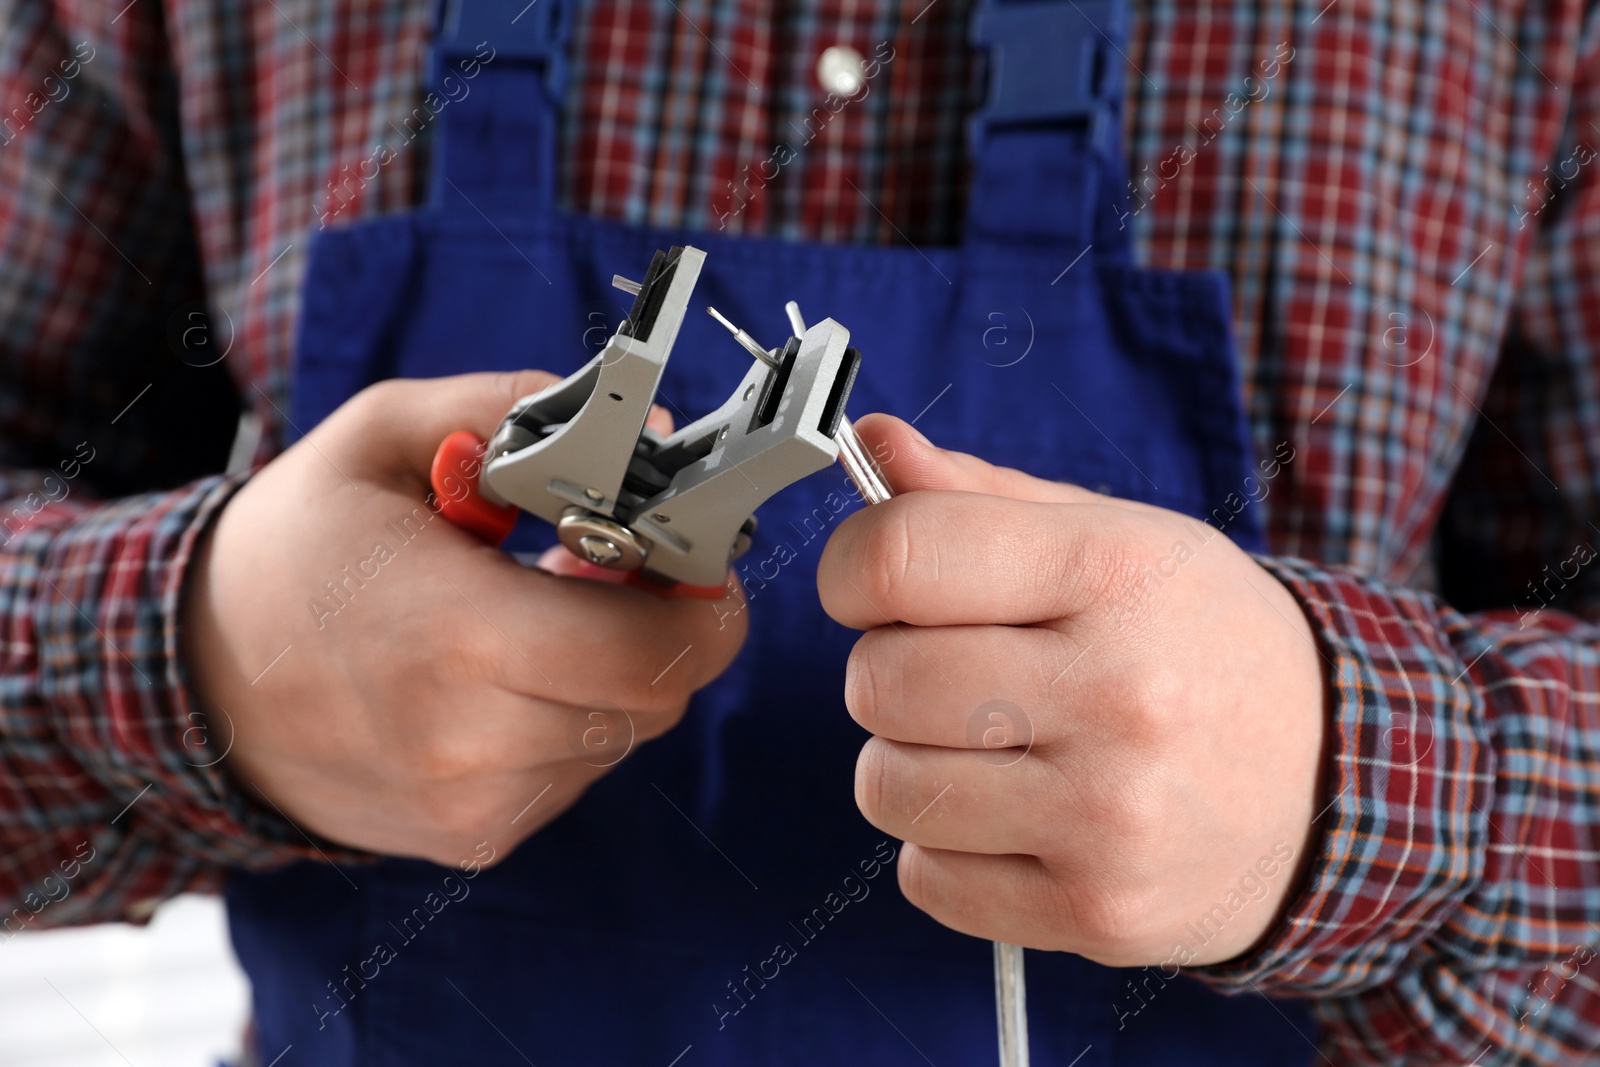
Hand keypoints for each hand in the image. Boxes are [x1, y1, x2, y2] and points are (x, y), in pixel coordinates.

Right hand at [182, 372, 745, 864]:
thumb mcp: (382, 434)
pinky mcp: (471, 839)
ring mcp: (472, 807)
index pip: (653, 651)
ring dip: (610, 673)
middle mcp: (471, 744)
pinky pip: (575, 773)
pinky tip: (504, 675)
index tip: (689, 554)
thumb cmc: (295, 547)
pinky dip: (569, 719)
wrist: (190, 683)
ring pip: (621, 735)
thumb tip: (654, 427)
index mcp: (456, 636)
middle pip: (656, 697)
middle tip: (611, 569)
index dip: (701, 602)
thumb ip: (515, 409)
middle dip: (662, 628)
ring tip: (536, 614)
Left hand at [816, 414, 1325, 965]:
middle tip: (956, 671)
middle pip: (878, 681)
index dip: (854, 569)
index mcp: (1115, 572)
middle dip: (890, 672)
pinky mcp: (1099, 909)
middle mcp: (1119, 694)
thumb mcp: (1113, 536)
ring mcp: (1110, 815)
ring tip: (989, 746)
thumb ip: (979, 494)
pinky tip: (1017, 816)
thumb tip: (873, 445)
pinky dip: (947, 848)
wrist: (1336, 777)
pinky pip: (926, 878)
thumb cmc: (1198, 641)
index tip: (875, 585)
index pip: (898, 557)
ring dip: (910, 764)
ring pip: (887, 787)